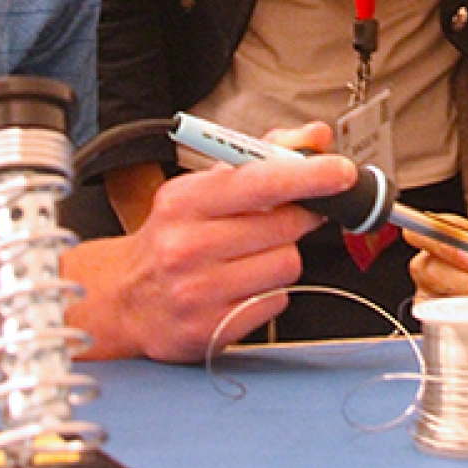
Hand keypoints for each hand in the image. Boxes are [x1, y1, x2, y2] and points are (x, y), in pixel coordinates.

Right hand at [72, 142, 358, 361]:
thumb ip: (265, 155)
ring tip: (250, 257)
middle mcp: (186, 246)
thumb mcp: (206, 186)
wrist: (126, 298)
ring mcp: (197, 292)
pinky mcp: (210, 331)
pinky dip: (269, 293)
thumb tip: (316, 136)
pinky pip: (275, 302)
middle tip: (281, 219)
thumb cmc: (175, 233)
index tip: (341, 171)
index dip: (308, 175)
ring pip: (286, 266)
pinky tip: (241, 286)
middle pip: (284, 226)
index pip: (259, 182)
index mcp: (184, 200)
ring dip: (281, 258)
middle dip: (295, 219)